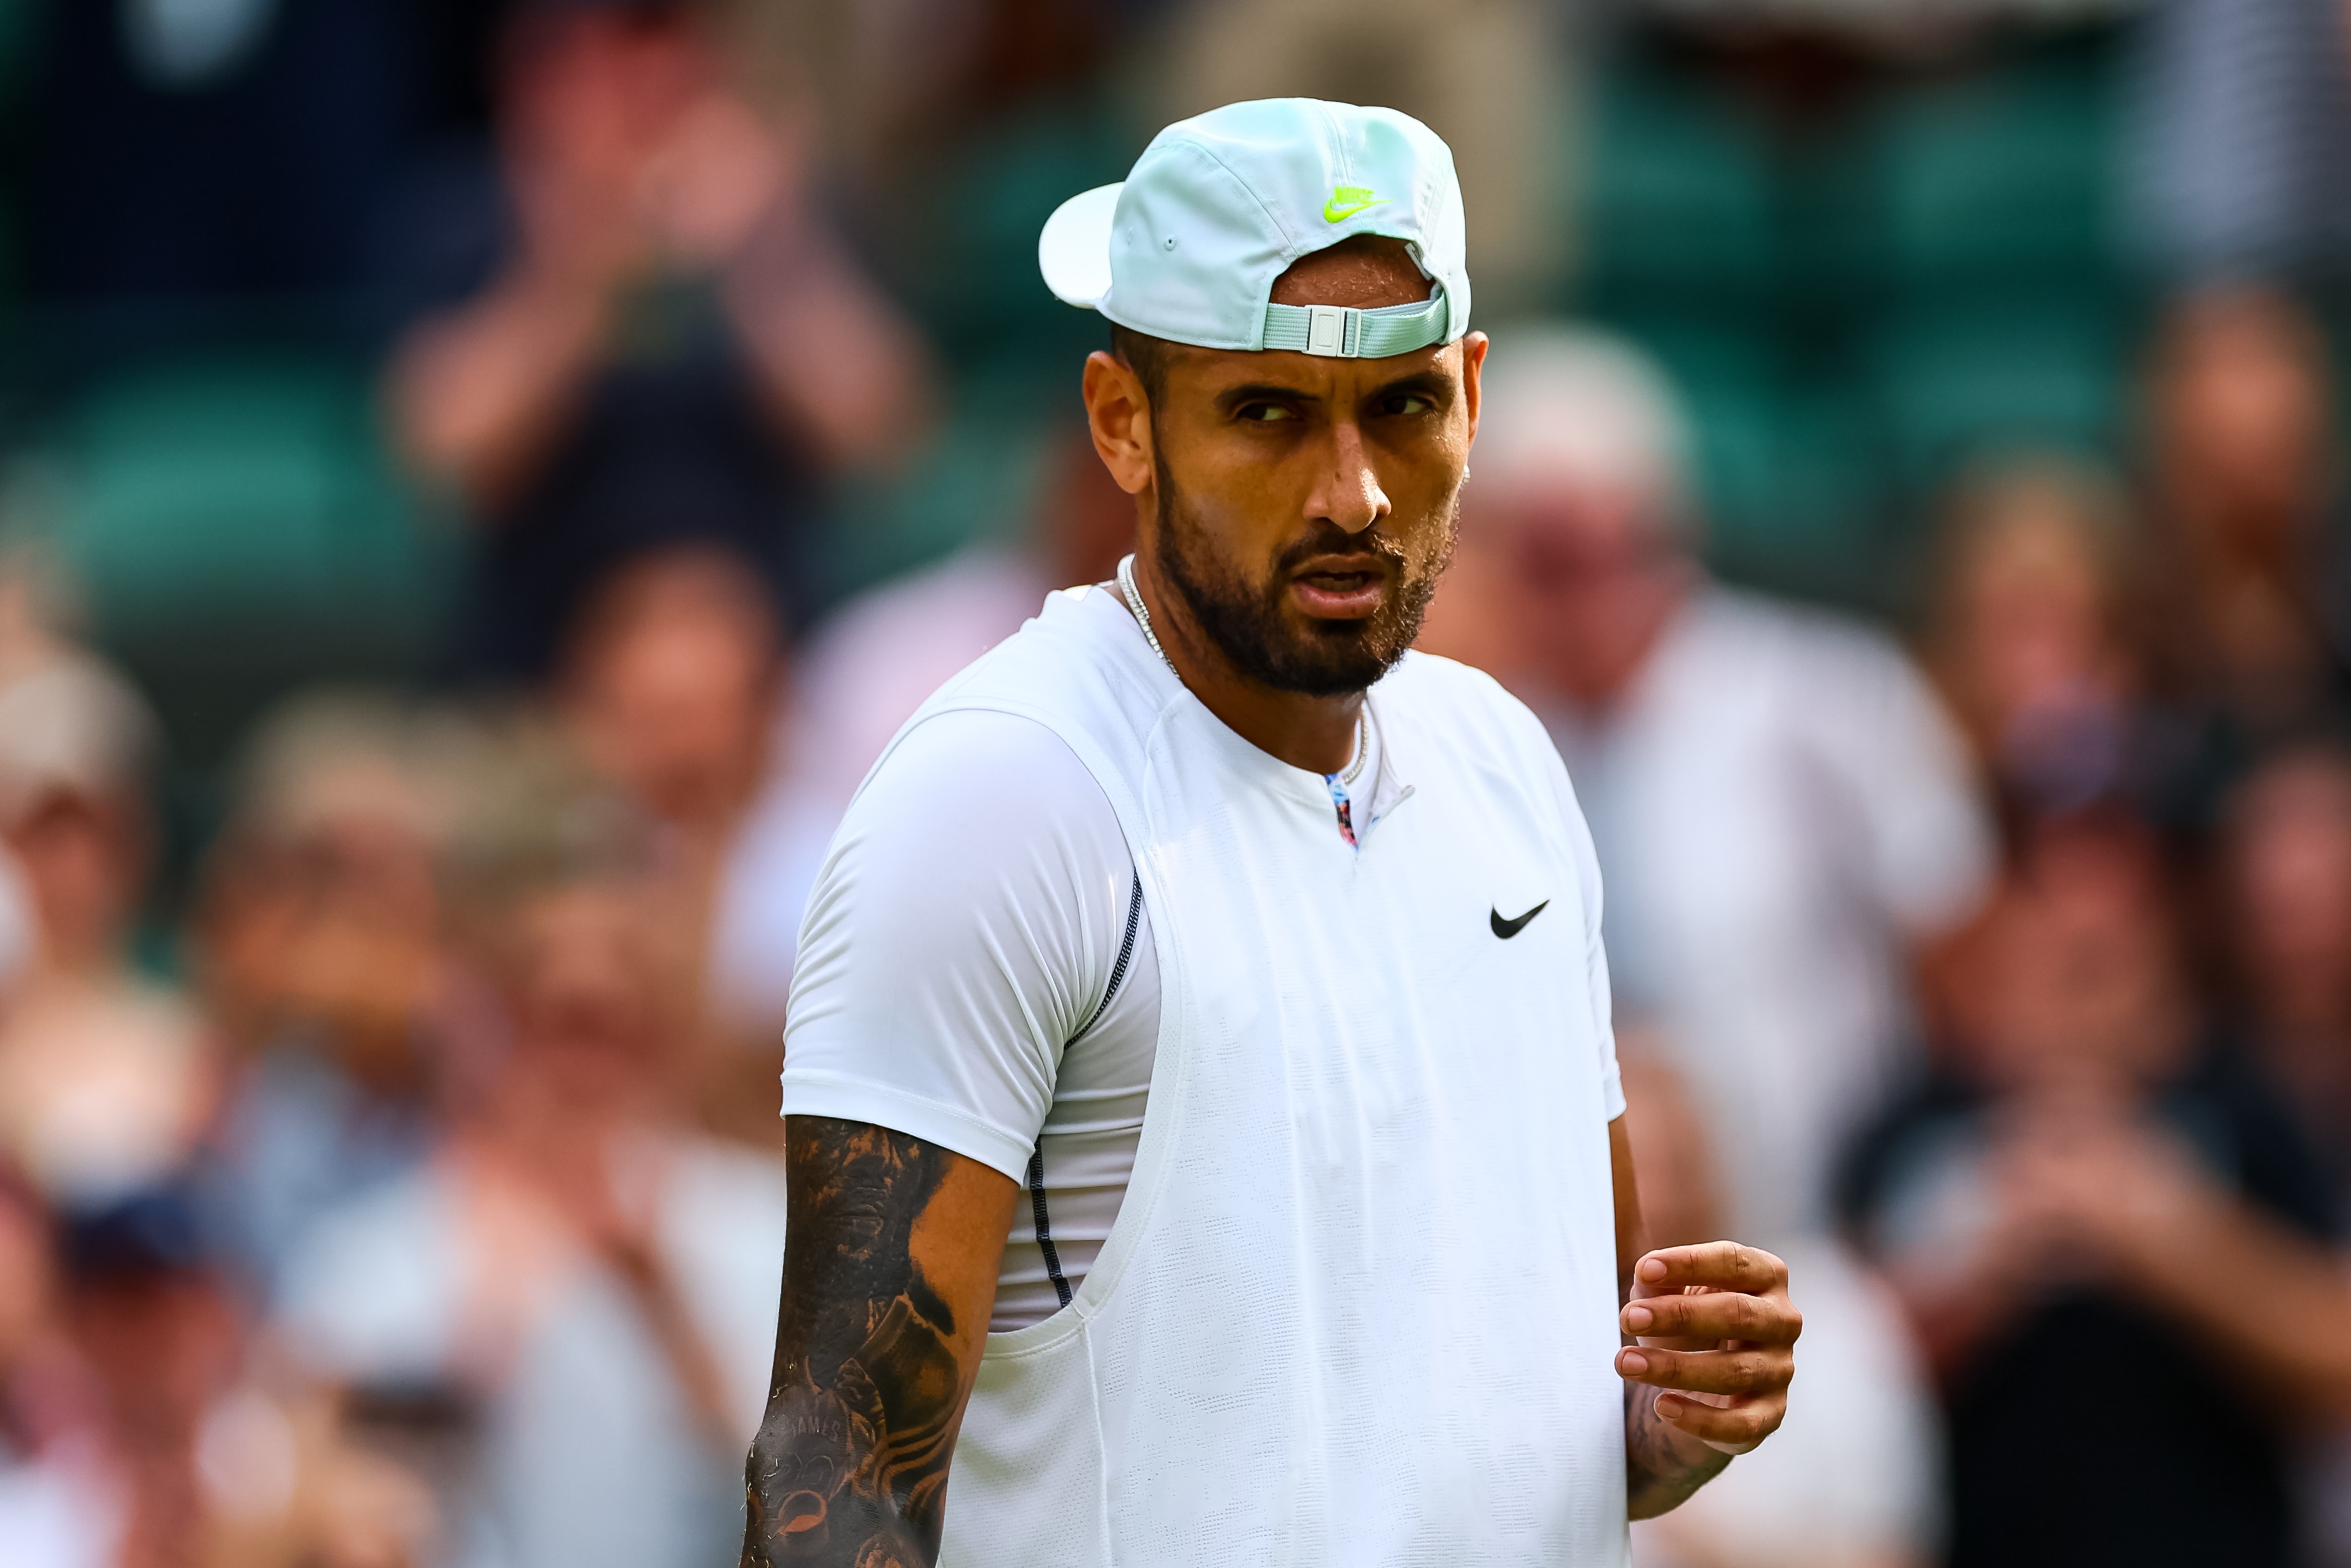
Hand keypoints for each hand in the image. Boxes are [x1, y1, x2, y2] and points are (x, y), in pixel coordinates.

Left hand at [1617, 1241, 1799, 1455]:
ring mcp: (1780, 1369)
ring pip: (1735, 1371)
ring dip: (1675, 1368)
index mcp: (1764, 1276)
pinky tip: (1662, 1405)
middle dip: (1679, 1315)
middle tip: (1628, 1318)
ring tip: (1625, 1363)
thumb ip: (1657, 1281)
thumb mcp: (1670, 1293)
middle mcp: (1782, 1320)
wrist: (1703, 1376)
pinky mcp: (1770, 1413)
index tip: (1644, 1270)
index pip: (1733, 1262)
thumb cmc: (1689, 1320)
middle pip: (1738, 1314)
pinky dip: (1700, 1419)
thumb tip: (1646, 1274)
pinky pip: (1741, 1423)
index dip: (1690, 1263)